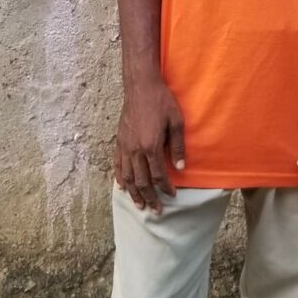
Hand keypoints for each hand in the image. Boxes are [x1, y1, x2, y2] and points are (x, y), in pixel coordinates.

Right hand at [115, 78, 185, 212]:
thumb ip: (178, 147)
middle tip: (156, 210)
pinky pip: (118, 165)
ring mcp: (125, 146)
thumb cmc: (162, 102)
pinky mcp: (119, 141)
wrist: (141, 86)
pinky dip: (120, 178)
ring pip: (127, 177)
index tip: (172, 195)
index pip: (158, 176)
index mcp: (151, 146)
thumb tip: (180, 168)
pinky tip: (122, 186)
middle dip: (149, 198)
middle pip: (141, 181)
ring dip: (133, 193)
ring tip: (139, 205)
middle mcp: (135, 150)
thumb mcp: (177, 122)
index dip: (166, 188)